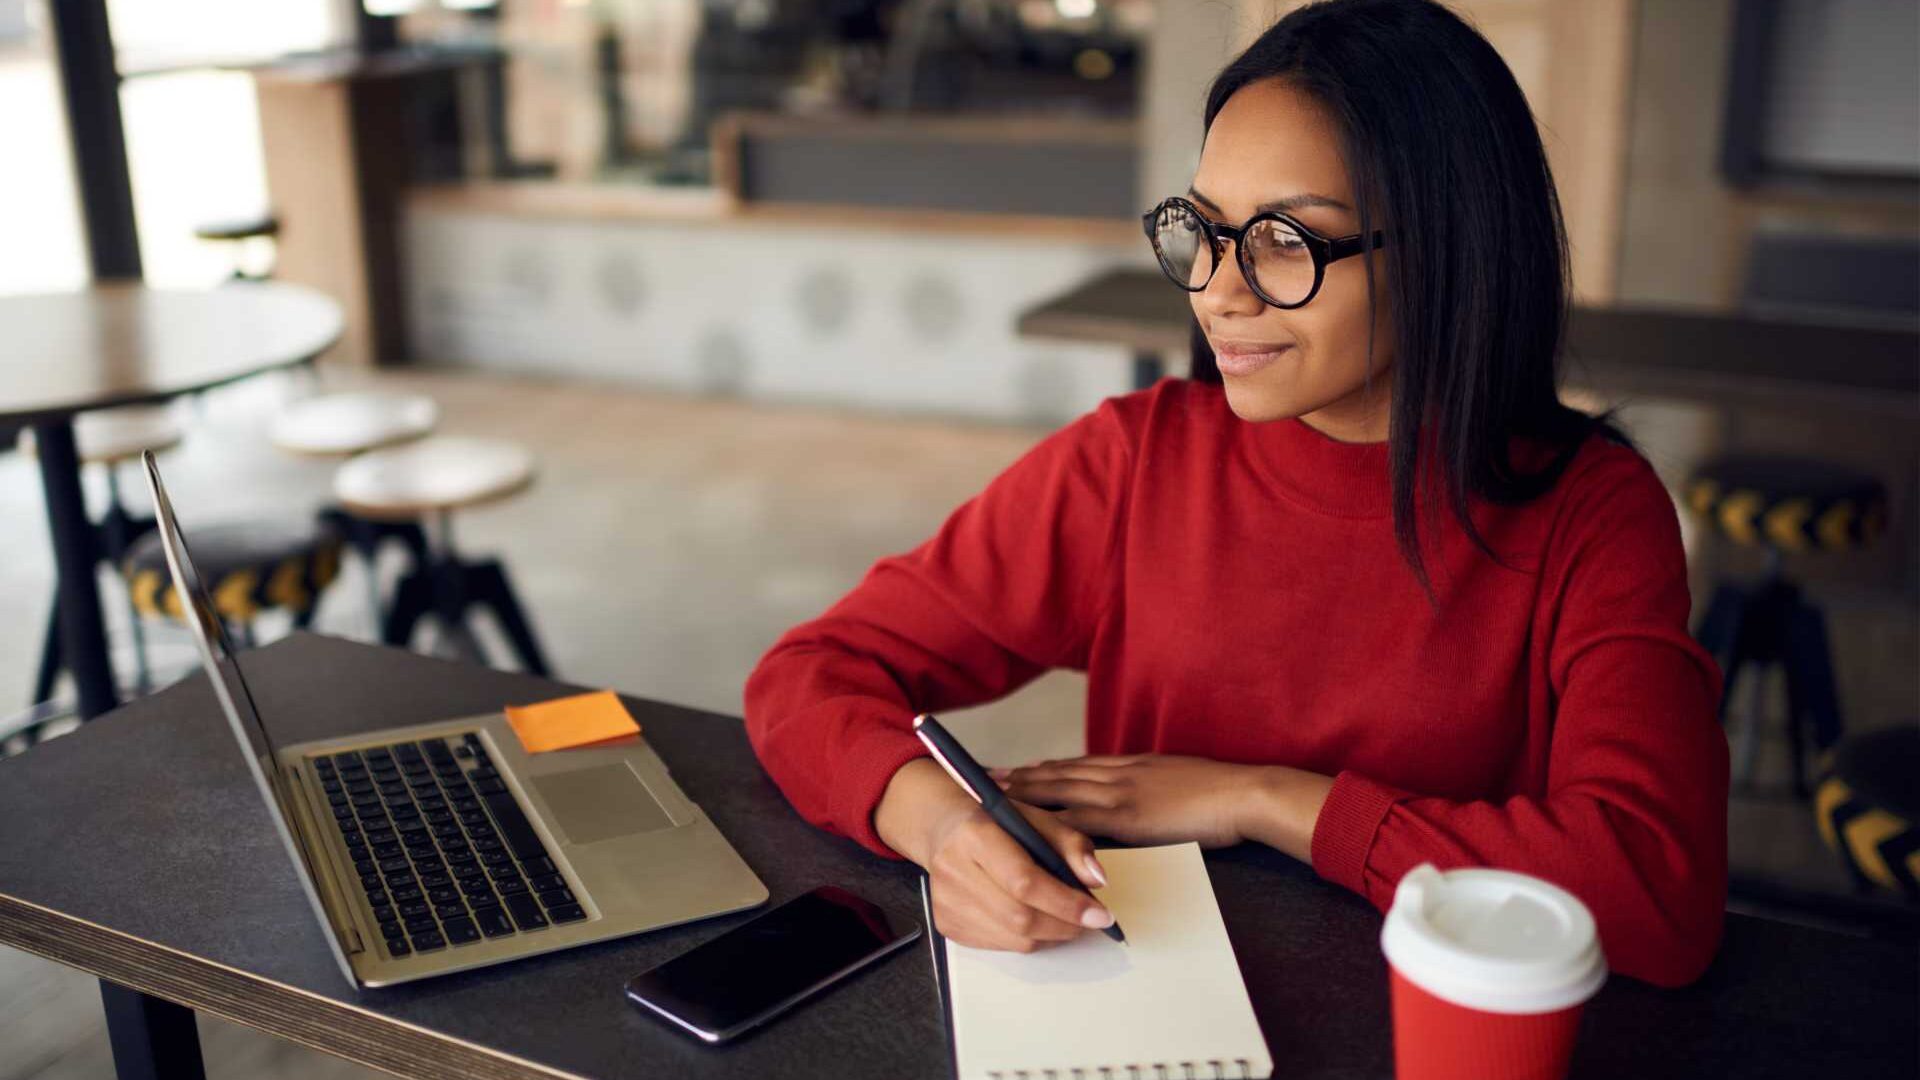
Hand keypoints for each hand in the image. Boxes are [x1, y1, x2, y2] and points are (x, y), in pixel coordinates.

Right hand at [875, 758, 1114, 952]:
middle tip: (1090, 920)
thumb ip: (1070, 844)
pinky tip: (1037, 920)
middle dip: (1065, 925)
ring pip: (1013, 939)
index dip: (1067, 903)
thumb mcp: (1036, 818)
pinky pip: (1000, 946)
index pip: (1024, 881)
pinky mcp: (946, 924)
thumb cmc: (995, 821)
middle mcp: (953, 870)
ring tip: (1067, 919)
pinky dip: (1028, 939)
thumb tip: (1097, 880)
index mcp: (975, 834)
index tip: (1101, 914)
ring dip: (1051, 935)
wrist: (943, 828)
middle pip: (1020, 917)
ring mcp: (946, 901)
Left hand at [991, 754, 1263, 848]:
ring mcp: (1119, 793)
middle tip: (985, 778)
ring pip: (1058, 790)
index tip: (1019, 768)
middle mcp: (1118, 773)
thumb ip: (1152, 786)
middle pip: (1058, 773)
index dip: (1046, 767)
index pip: (1078, 764)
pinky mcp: (1125, 817)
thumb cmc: (1221, 792)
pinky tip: (1026, 829)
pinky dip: (1048, 824)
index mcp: (1132, 765)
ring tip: (990, 795)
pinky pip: (1076, 822)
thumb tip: (1140, 800)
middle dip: (1020, 776)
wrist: (1243, 794)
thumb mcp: (1178, 780)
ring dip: (1021, 792)